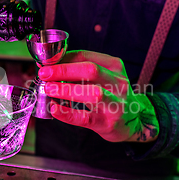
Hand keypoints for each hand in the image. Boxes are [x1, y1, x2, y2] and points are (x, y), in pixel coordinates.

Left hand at [39, 50, 158, 142]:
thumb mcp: (104, 78)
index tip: (46, 62)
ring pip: (93, 93)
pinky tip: (54, 108)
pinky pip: (86, 117)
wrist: (135, 121)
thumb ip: (81, 72)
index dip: (63, 58)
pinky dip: (68, 113)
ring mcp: (115, 104)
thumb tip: (50, 67)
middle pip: (91, 70)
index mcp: (114, 67)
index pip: (86, 56)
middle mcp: (118, 83)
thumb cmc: (112, 96)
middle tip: (44, 73)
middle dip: (64, 70)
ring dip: (66, 90)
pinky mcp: (108, 123)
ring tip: (48, 89)